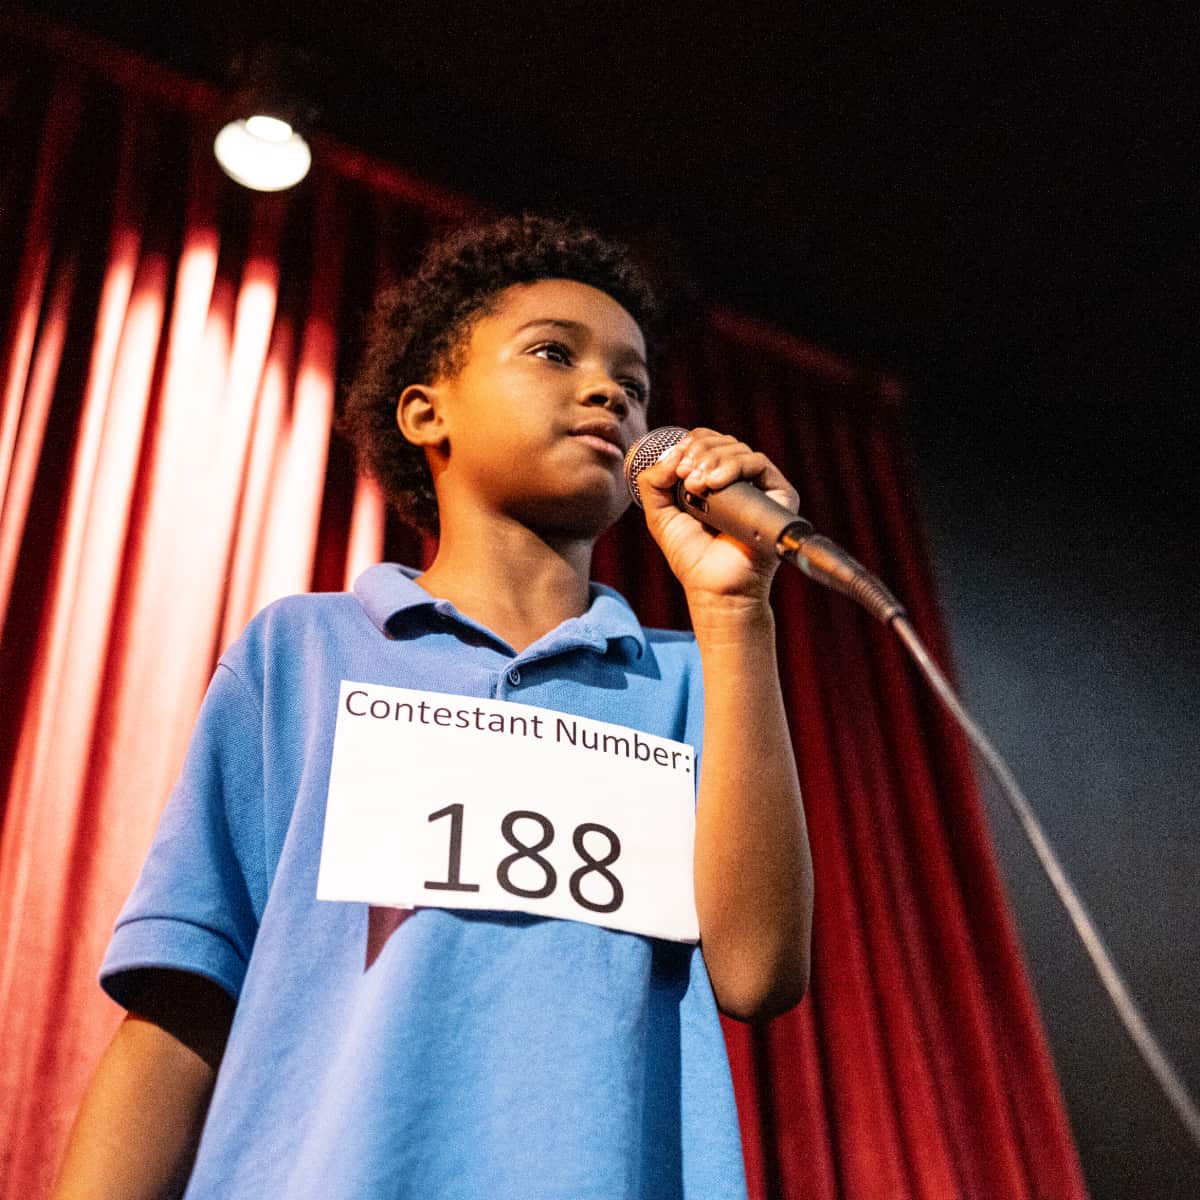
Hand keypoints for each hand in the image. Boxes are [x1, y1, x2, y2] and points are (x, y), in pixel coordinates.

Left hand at [635, 428, 799, 610]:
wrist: (715, 586)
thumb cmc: (692, 555)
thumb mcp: (660, 514)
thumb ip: (653, 481)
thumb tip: (670, 454)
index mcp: (715, 480)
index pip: (706, 442)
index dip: (689, 444)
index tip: (673, 467)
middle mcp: (740, 480)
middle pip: (721, 441)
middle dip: (697, 452)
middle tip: (683, 477)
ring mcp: (761, 487)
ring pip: (738, 449)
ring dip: (711, 460)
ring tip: (696, 486)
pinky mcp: (780, 495)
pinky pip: (759, 463)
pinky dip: (733, 467)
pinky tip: (713, 484)